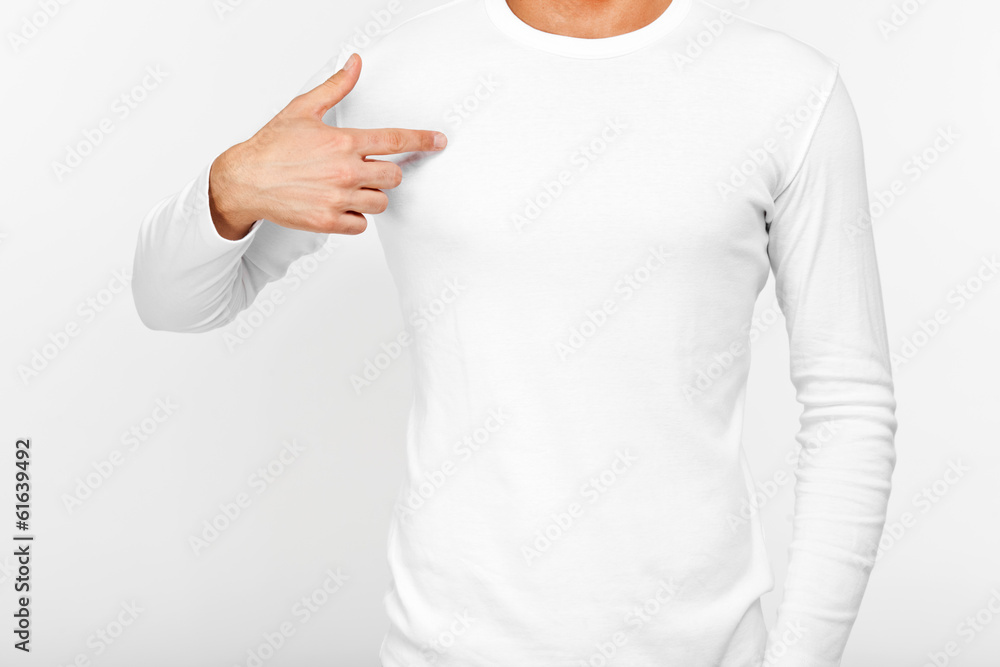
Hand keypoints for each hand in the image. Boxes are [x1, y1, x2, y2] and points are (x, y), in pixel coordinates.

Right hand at [208, 53, 447, 239]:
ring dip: (370, 196)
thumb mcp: (303, 109)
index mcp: (343, 142)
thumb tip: (355, 64)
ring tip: (347, 188)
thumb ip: (336, 88)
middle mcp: (345, 171)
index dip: (422, 140)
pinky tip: (338, 205)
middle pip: (394, 176)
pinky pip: (361, 224)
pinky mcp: (329, 221)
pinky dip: (354, 218)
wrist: (245, 180)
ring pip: (380, 202)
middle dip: (386, 173)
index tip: (438, 141)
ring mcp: (338, 198)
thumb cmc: (272, 146)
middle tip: (366, 170)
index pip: (394, 140)